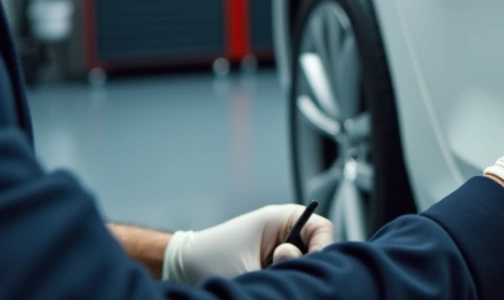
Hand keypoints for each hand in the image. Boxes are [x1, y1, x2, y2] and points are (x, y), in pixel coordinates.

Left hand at [162, 204, 333, 283]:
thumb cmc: (210, 259)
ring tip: (266, 280)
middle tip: (280, 274)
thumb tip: (307, 273)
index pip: (322, 228)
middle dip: (303, 265)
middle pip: (316, 248)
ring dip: (290, 275)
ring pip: (303, 265)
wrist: (181, 267)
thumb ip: (282, 271)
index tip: (311, 267)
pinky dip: (282, 281)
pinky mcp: (270, 265)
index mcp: (280, 219)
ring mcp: (277, 249)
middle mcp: (283, 231)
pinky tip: (265, 284)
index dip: (323, 247)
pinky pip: (289, 274)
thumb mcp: (249, 268)